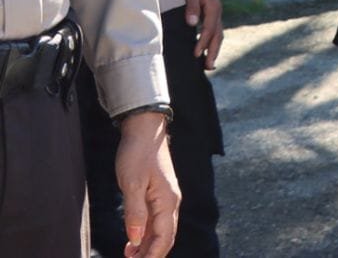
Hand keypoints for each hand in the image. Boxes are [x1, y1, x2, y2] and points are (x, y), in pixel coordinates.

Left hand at [116, 111, 180, 256]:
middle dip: (151, 254)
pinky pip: (155, 221)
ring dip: (147, 246)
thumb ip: (134, 213)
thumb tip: (135, 240)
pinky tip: (132, 240)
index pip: (164, 237)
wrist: (144, 130)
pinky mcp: (158, 195)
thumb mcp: (132, 183)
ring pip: (160, 230)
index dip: (152, 256)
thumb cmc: (137, 154)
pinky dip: (145, 234)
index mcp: (167, 201)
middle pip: (166, 237)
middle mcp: (171, 202)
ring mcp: (165, 198)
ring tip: (128, 256)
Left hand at [178, 0, 223, 69]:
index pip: (209, 29)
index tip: (196, 54)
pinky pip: (214, 32)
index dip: (203, 42)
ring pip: (218, 35)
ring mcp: (216, 14)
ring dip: (214, 50)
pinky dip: (212, 43)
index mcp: (213, 7)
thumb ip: (191, 6)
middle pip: (218, 35)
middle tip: (208, 67)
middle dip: (214, 52)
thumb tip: (192, 23)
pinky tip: (207, 51)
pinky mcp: (211, 16)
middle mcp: (217, 12)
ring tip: (210, 65)